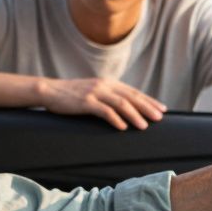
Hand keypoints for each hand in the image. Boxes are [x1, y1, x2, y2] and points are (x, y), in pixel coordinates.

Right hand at [37, 77, 165, 130]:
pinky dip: (115, 119)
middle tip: (159, 118)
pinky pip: (104, 111)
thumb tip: (124, 109)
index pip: (133, 92)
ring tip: (144, 126)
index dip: (149, 100)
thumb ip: (108, 96)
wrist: (50, 91)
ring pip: (120, 103)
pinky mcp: (85, 102)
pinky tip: (123, 127)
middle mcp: (104, 85)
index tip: (161, 109)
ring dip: (134, 115)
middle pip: (131, 97)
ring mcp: (95, 93)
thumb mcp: (93, 92)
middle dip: (147, 107)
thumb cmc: (72, 95)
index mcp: (108, 83)